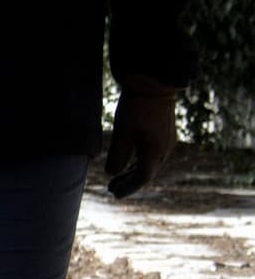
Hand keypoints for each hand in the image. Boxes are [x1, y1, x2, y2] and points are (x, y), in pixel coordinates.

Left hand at [105, 75, 181, 198]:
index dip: (128, 187)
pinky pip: (153, 153)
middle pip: (147, 173)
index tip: (115, 194)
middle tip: (111, 188)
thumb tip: (112, 173)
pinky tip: (129, 162)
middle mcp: (164, 149)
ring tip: (117, 178)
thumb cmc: (137, 108)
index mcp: (155, 152)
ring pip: (150, 163)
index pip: (142, 178)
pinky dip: (140, 161)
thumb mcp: (122, 133)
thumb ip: (118, 156)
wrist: (155, 84)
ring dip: (133, 172)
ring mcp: (167, 140)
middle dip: (129, 182)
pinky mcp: (165, 132)